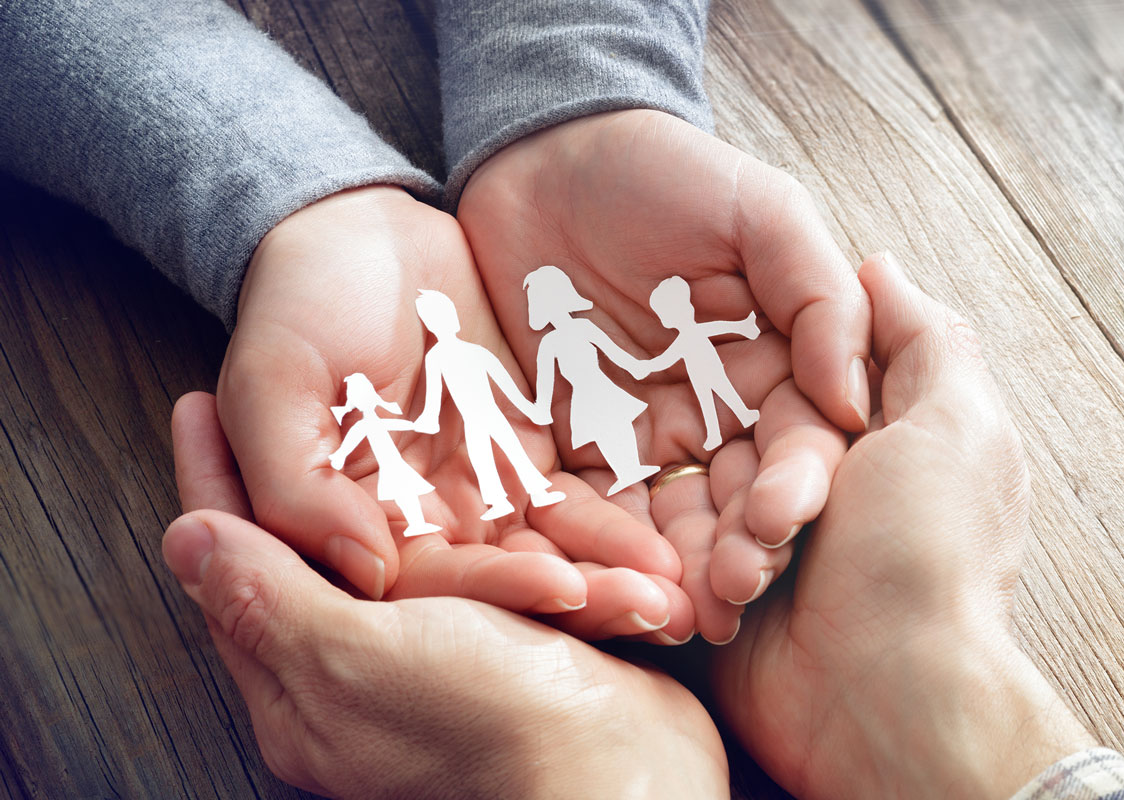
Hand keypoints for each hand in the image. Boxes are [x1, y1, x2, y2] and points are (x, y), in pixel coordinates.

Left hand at [167, 391, 726, 797]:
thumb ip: (270, 595)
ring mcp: (443, 660)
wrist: (624, 768)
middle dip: (316, 471)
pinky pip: (496, 566)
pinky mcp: (517, 645)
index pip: (237, 573)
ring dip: (427, 485)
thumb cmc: (488, 722)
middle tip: (300, 389)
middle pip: (320, 554)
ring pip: (419, 549)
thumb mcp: (354, 654)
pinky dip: (501, 526)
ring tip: (403, 413)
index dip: (217, 484)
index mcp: (303, 690)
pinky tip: (498, 477)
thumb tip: (187, 538)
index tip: (198, 406)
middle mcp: (365, 676)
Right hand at [219, 187, 683, 637]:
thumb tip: (365, 573)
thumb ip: (298, 483)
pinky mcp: (530, 460)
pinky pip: (582, 504)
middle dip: (581, 600)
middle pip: (504, 582)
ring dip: (614, 577)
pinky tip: (674, 548)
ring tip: (678, 592)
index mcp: (352, 523)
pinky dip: (623, 529)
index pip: (429, 584)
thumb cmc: (297, 302)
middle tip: (656, 611)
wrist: (357, 232)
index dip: (496, 588)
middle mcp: (422, 525)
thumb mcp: (273, 382)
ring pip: (553, 553)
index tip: (565, 588)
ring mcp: (481, 494)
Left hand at [459, 110, 859, 644]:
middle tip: (731, 590)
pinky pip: (596, 509)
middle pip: (749, 499)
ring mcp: (656, 436)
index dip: (799, 487)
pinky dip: (606, 551)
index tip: (780, 522)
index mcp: (787, 366)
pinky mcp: (579, 447)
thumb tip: (853, 401)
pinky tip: (608, 586)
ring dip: (684, 570)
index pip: (807, 443)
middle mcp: (730, 413)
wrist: (546, 152)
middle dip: (746, 550)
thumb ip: (819, 296)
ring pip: (682, 520)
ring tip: (679, 611)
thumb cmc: (670, 173)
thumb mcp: (764, 212)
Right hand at [713, 256, 1093, 797]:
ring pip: (711, 498)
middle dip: (760, 479)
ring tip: (756, 569)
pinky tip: (713, 595)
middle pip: (752, 440)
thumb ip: (921, 338)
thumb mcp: (954, 423)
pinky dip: (694, 574)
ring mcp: (781, 553)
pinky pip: (681, 560)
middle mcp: (838, 494)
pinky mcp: (729, 603)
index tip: (780, 404)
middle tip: (784, 517)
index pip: (812, 382)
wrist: (885, 699)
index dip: (793, 390)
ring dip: (724, 532)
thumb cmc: (929, 559)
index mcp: (895, 444)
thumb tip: (881, 266)